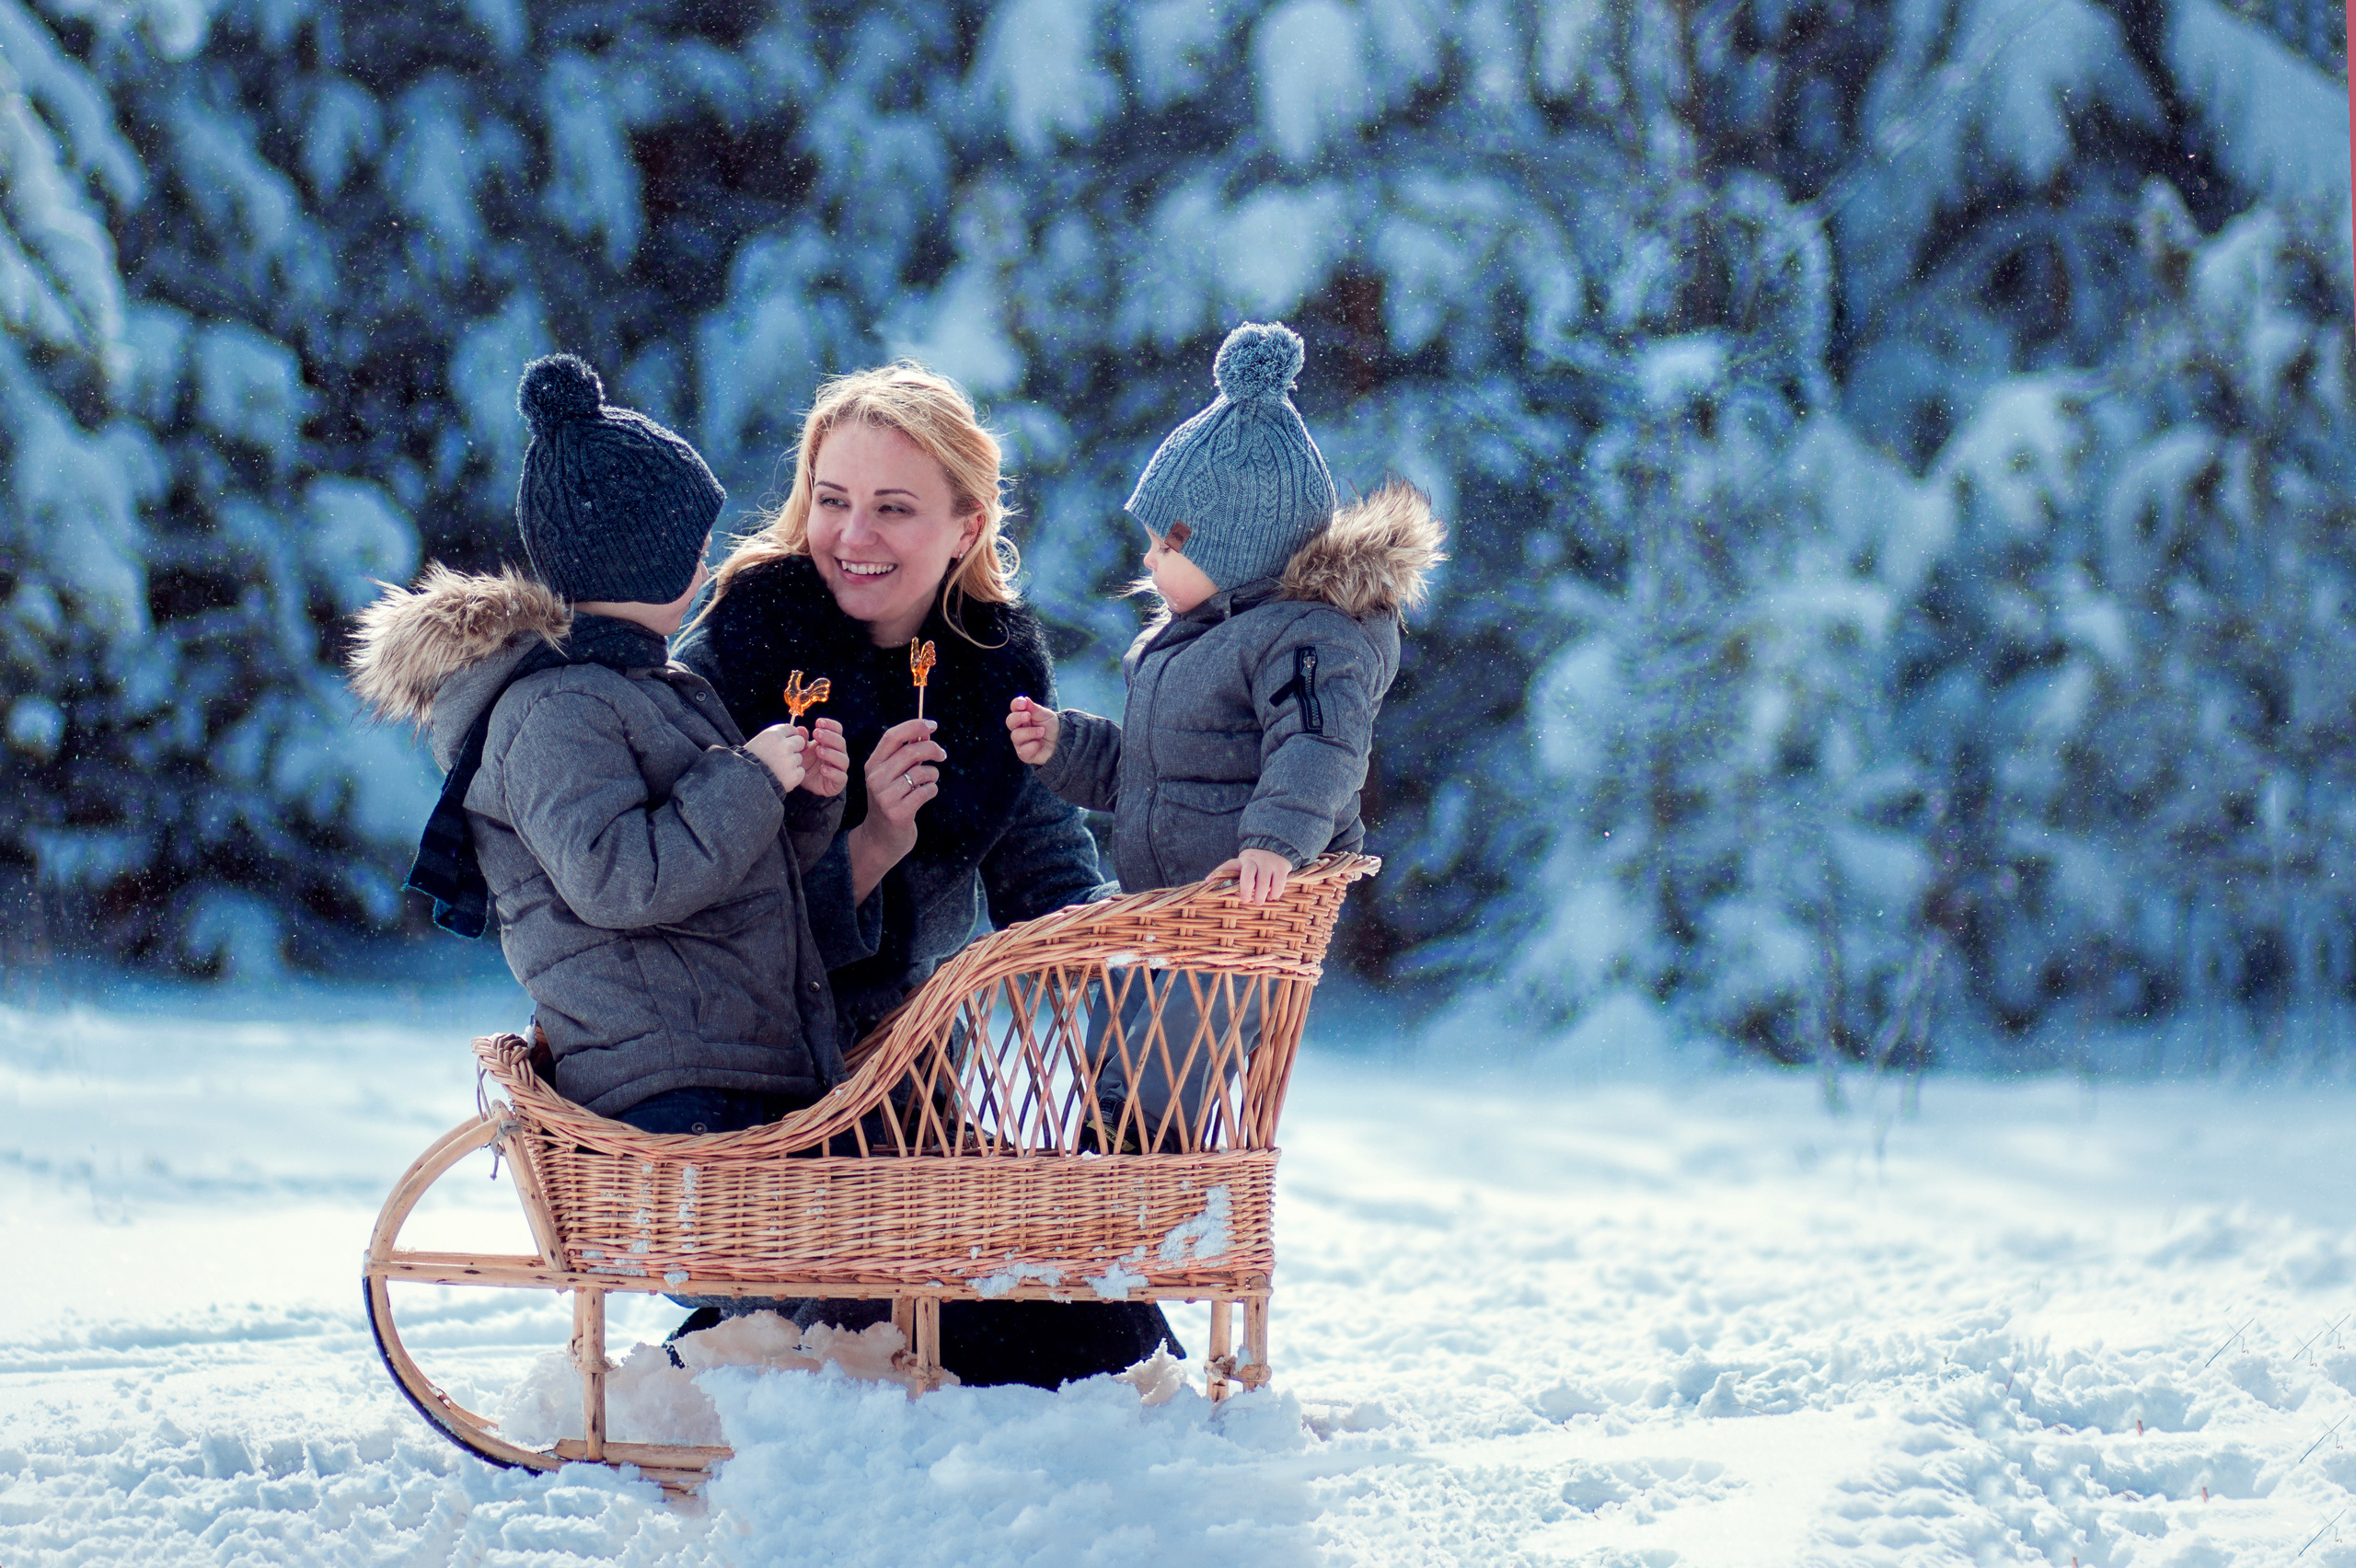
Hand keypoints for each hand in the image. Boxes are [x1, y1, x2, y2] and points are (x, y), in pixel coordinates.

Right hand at [744, 724, 806, 792]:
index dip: (789, 736)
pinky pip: (801, 772)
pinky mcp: (793, 775)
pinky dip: (793, 776)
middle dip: (794, 748)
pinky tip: (781, 777)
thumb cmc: (749, 761)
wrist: (743, 782)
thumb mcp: (759, 742)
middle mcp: (784, 746)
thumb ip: (776, 737)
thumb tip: (798, 731)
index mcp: (773, 735)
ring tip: (776, 769)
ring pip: (799, 758)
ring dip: (792, 763)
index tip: (783, 743)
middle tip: (781, 757)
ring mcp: (790, 761)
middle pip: (800, 741)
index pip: (791, 729)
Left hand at [799, 717, 848, 797]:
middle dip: (829, 737)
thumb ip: (801, 741)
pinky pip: (840, 777)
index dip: (830, 725)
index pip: (837, 730)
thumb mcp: (801, 751)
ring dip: (831, 753)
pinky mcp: (839, 782)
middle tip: (817, 733)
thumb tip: (800, 729)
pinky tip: (822, 769)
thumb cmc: (806, 763)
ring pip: (842, 759)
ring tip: (818, 751)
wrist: (805, 783)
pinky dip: (832, 772)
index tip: (818, 722)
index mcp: (831, 743)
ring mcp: (840, 768)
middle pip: (841, 742)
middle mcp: (839, 753)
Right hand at [847, 718, 943, 901]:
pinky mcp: (897, 813)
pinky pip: (926, 791)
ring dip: (932, 775)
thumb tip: (927, 732)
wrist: (881, 838)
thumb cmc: (892, 801)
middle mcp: (875, 778)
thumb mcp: (892, 776)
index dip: (914, 726)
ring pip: (921, 772)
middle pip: (910, 752)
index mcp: (872, 765)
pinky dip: (932, 790)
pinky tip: (925, 795)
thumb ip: (906, 754)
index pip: (892, 736)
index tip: (933, 725)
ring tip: (928, 782)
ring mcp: (884, 796)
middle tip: (942, 755)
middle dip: (932, 749)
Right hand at [1006, 695, 1058, 764]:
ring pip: (1015, 736)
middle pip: (1010, 721)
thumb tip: (1025, 699)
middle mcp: (1018, 728)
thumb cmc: (1051, 727)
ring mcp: (1020, 742)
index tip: (1023, 703)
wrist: (1062, 742)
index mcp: (1022, 716)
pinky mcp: (1024, 754)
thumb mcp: (1046, 715)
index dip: (1016, 704)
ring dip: (1030, 732)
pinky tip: (1040, 744)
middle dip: (1018, 717)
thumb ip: (1035, 709)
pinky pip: (1023, 751)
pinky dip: (1033, 746)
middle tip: (1028, 716)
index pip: (1014, 708)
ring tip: (1042, 731)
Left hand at [1212, 848, 1291, 903]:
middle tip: (1246, 900)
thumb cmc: (1254, 863)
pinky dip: (1274, 894)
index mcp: (1243, 860)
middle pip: (1247, 875)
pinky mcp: (1282, 868)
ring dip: (1261, 896)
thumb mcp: (1240, 864)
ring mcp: (1269, 864)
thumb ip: (1226, 873)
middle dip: (1245, 889)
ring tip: (1259, 902)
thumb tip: (1206, 881)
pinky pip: (1278, 885)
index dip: (1218, 873)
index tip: (1208, 881)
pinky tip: (1271, 895)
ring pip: (1264, 883)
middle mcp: (1255, 860)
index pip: (1228, 866)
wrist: (1276, 849)